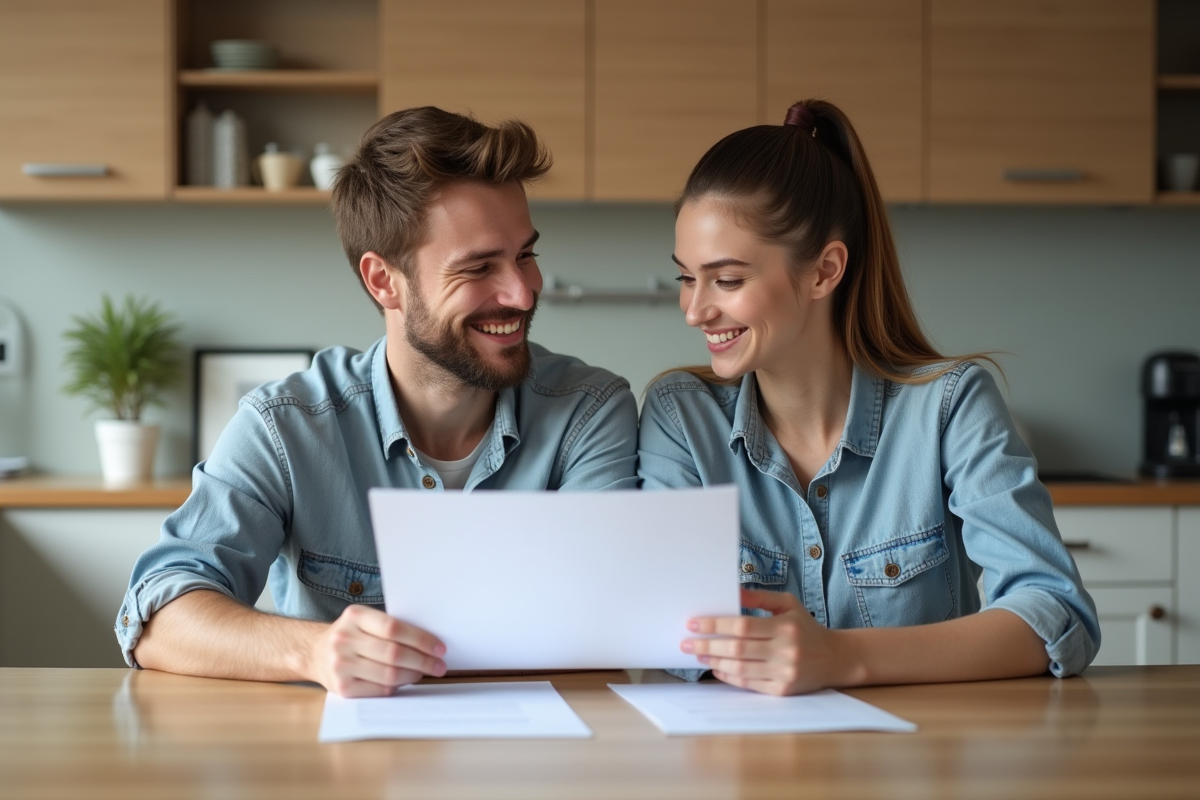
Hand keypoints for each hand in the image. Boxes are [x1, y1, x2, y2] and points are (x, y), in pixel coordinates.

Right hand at [310, 604, 446, 696]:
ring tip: (424, 672)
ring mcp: (341, 665)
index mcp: (354, 615)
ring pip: (389, 674)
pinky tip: (405, 681)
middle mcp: (344, 639)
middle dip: (423, 661)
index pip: (394, 628)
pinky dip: (397, 687)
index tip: (439, 648)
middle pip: (394, 653)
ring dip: (413, 675)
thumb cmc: (351, 635)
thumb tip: (430, 643)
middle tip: (439, 665)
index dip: (421, 639)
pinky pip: (379, 690)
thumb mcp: (364, 620)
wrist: (315, 653)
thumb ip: (389, 627)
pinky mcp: (342, 687)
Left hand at [681, 588, 841, 695]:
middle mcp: (785, 651)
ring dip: (714, 661)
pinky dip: (729, 676)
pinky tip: (716, 667)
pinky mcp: (782, 690)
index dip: (715, 625)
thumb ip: (759, 598)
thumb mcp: (788, 604)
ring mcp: (784, 673)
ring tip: (698, 653)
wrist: (834, 658)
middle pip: (737, 648)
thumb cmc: (805, 627)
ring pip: (740, 668)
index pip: (743, 626)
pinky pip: (748, 684)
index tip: (694, 623)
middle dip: (708, 644)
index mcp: (785, 627)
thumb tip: (731, 591)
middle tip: (687, 642)